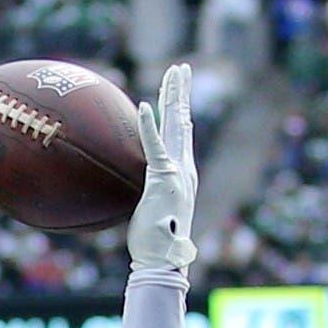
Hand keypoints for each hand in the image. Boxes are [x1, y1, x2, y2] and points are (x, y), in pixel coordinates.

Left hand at [130, 61, 198, 276]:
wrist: (161, 260)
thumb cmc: (154, 242)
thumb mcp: (152, 210)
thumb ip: (150, 195)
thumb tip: (143, 192)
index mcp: (182, 172)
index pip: (181, 131)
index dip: (179, 107)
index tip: (177, 85)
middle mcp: (184, 167)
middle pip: (182, 120)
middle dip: (182, 91)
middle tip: (181, 66)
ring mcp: (176, 172)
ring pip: (176, 125)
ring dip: (174, 95)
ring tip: (174, 71)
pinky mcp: (162, 180)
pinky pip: (154, 148)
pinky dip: (149, 127)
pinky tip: (145, 105)